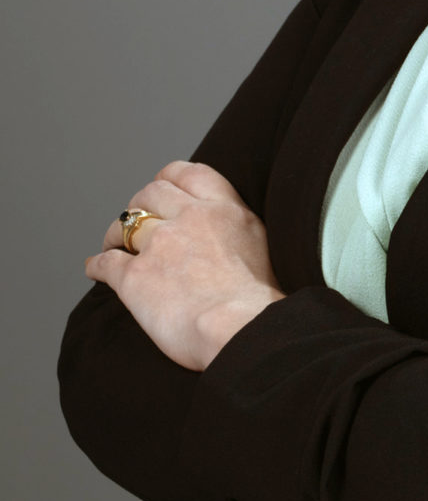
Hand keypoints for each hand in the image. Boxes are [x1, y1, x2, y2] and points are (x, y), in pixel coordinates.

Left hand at [85, 161, 283, 371]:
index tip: (162, 187)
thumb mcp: (259, 246)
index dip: (170, 178)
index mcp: (224, 209)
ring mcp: (160, 244)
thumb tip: (227, 236)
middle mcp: (190, 217)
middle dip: (140, 204)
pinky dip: (98, 264)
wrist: (242, 328)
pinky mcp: (136, 276)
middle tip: (136, 220)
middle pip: (152, 192)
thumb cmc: (259, 301)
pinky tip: (95, 269)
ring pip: (125, 224)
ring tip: (113, 244)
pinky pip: (107, 262)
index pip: (189, 173)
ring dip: (117, 233)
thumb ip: (237, 230)